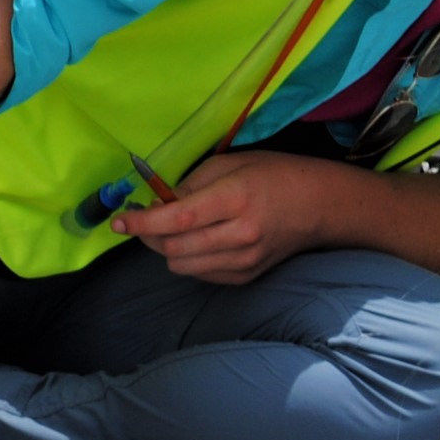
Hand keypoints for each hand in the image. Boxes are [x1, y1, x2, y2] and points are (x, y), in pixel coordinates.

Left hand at [116, 153, 334, 285]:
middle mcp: (240, 234)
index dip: (142, 223)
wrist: (320, 206)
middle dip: (149, 236)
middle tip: (146, 219)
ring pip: (182, 266)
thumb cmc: (274, 175)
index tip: (119, 222)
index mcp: (235, 198)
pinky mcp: (247, 276)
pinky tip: (198, 241)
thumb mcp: (230, 163)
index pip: (177, 218)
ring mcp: (245, 260)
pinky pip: (200, 275)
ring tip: (173, 229)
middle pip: (173, 248)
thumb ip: (191, 184)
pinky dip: (189, 260)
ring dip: (167, 249)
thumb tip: (158, 204)